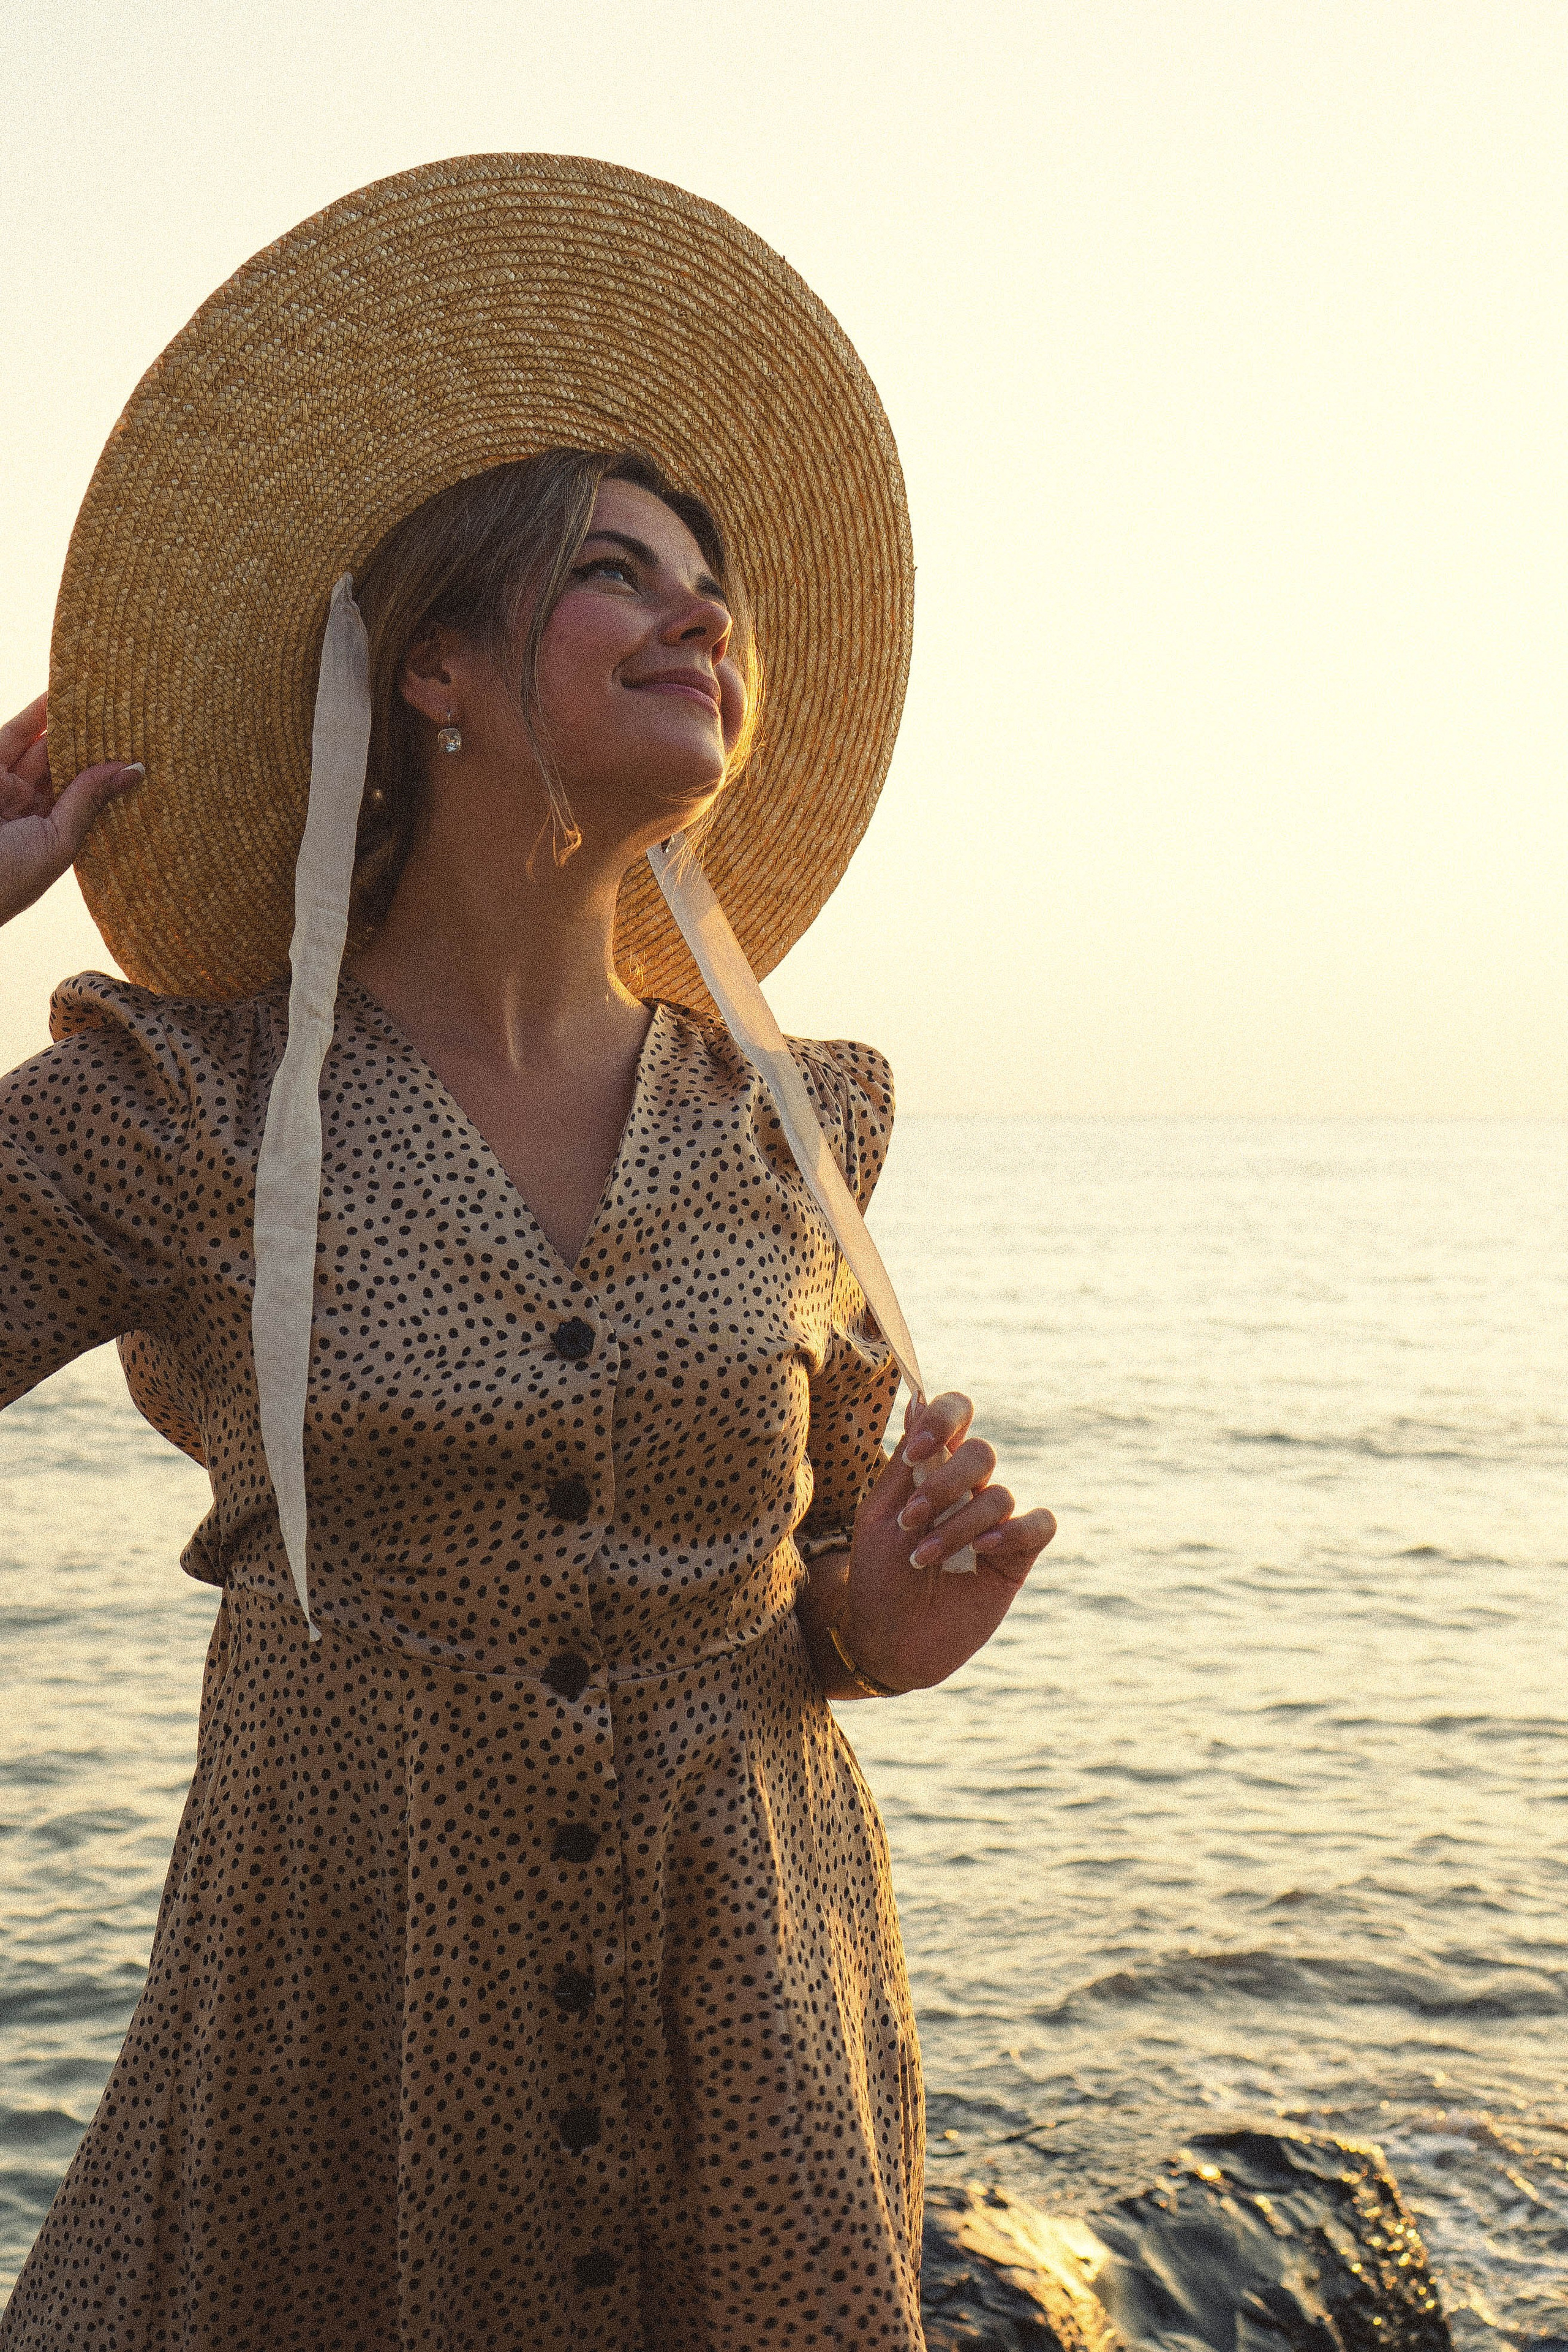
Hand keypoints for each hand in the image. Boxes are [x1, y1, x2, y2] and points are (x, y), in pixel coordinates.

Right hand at [0, 695, 142, 926]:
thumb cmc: (9, 878)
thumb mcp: (59, 841)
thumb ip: (89, 801)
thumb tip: (134, 770)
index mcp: (49, 833)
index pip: (85, 796)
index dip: (109, 774)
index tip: (141, 751)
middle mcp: (28, 806)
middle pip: (66, 767)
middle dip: (94, 744)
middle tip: (130, 718)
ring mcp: (6, 785)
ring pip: (42, 746)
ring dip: (69, 723)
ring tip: (103, 699)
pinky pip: (15, 735)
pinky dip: (36, 715)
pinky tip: (61, 695)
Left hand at [833, 1391, 1056, 1693]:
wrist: (890, 1642)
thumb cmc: (878, 1577)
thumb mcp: (879, 1518)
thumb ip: (904, 1465)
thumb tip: (918, 1400)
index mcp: (932, 1467)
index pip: (954, 1413)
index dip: (943, 1418)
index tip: (918, 1450)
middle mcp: (968, 1488)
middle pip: (980, 1452)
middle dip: (944, 1483)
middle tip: (910, 1519)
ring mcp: (995, 1520)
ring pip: (999, 1495)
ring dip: (957, 1526)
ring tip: (923, 1559)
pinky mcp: (1018, 1555)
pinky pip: (1039, 1523)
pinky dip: (1014, 1529)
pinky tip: (984, 1548)